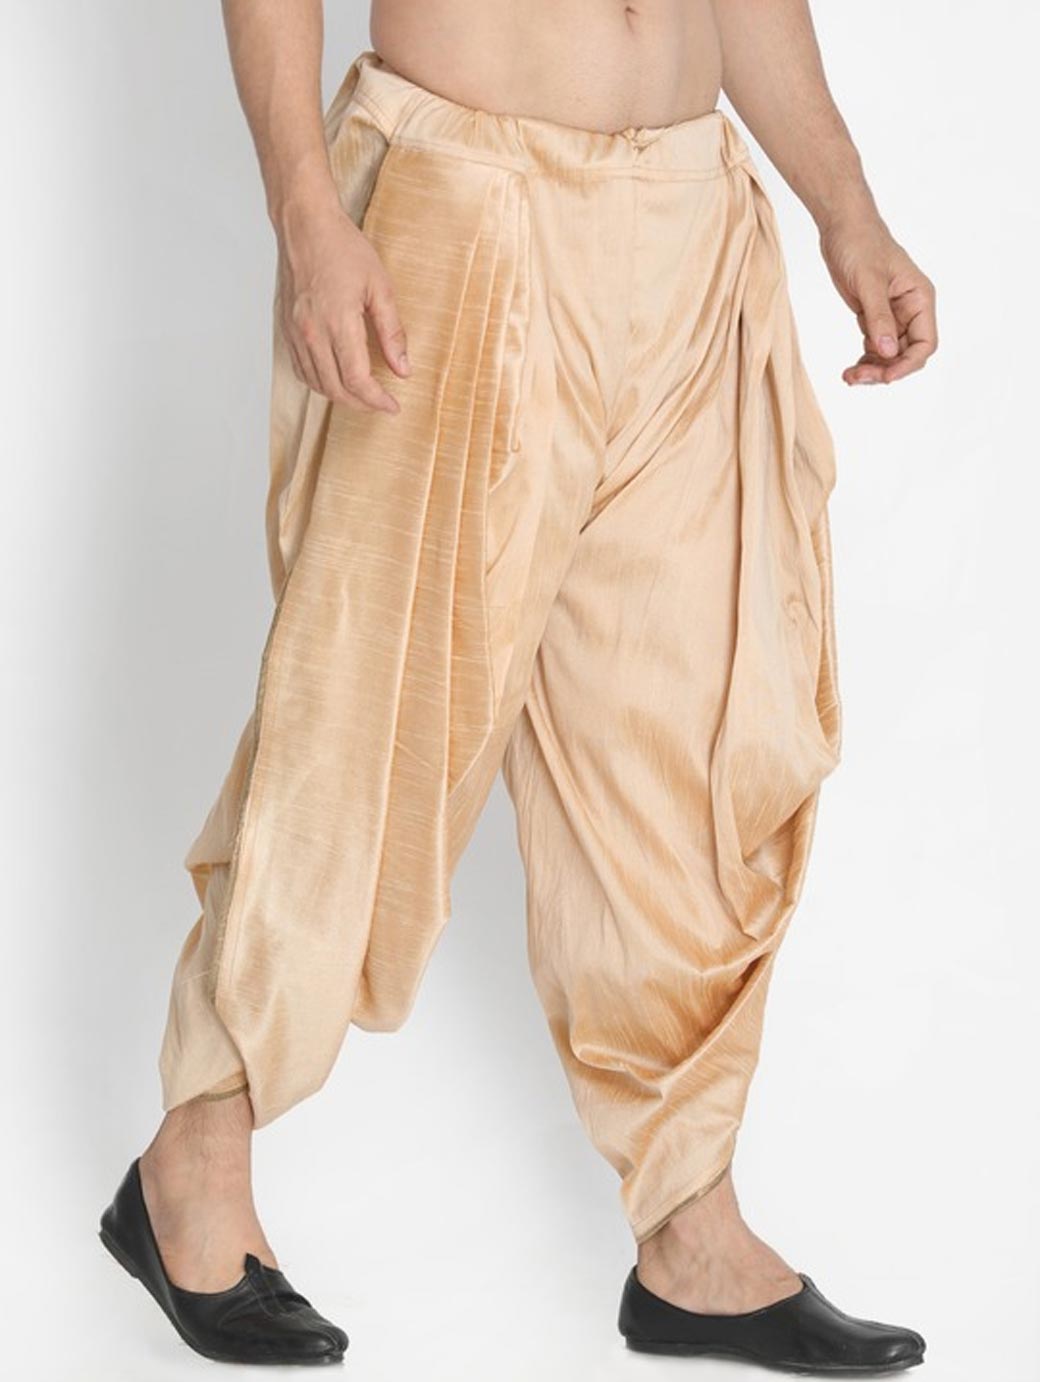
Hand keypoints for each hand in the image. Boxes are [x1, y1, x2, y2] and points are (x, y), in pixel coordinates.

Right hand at [274, 202, 409, 411]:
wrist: (304, 225)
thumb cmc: (342, 248)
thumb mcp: (380, 287)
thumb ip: (393, 332)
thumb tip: (403, 369)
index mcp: (338, 323)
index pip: (357, 381)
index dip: (377, 400)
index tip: (393, 406)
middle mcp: (312, 332)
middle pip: (336, 389)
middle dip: (361, 404)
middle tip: (381, 405)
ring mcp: (296, 332)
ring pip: (317, 383)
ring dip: (341, 396)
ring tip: (363, 395)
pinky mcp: (287, 329)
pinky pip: (301, 369)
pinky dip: (320, 382)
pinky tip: (336, 378)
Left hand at [818, 215, 937, 384]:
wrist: (842, 228)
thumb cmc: (861, 244)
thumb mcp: (869, 281)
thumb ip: (879, 317)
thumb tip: (888, 353)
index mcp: (920, 299)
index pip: (925, 343)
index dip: (908, 364)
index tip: (885, 376)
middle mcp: (911, 310)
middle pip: (906, 355)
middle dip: (885, 370)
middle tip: (858, 378)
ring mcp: (893, 316)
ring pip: (889, 356)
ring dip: (872, 370)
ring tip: (849, 377)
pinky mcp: (874, 317)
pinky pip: (875, 348)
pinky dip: (864, 361)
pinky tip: (850, 369)